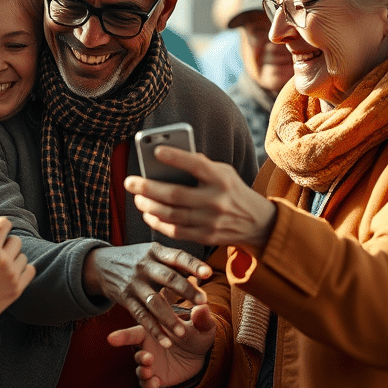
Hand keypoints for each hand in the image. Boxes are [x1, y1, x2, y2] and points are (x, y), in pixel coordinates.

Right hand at [0, 217, 35, 317]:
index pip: (3, 225)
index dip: (0, 224)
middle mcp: (3, 261)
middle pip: (15, 240)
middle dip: (5, 242)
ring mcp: (12, 275)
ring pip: (23, 256)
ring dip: (14, 257)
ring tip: (2, 265)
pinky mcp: (17, 289)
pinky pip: (30, 271)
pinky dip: (23, 269)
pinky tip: (13, 272)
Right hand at [83, 242, 211, 348]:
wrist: (101, 264)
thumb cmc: (138, 259)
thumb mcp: (154, 253)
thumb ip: (176, 262)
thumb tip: (204, 272)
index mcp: (156, 252)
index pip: (177, 257)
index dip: (193, 265)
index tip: (209, 273)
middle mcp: (144, 266)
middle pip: (168, 278)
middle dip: (187, 290)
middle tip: (203, 302)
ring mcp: (134, 283)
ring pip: (154, 302)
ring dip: (169, 318)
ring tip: (183, 332)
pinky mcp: (125, 299)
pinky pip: (141, 316)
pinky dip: (154, 330)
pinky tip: (166, 342)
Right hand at [107, 304, 216, 387]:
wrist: (201, 355)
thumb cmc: (196, 334)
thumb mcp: (201, 327)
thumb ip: (201, 319)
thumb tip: (203, 307)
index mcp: (152, 331)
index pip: (134, 333)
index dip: (121, 336)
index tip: (111, 339)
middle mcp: (147, 347)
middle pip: (135, 352)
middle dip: (138, 356)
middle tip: (147, 357)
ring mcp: (151, 364)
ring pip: (139, 369)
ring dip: (142, 371)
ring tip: (149, 370)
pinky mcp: (157, 377)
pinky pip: (147, 383)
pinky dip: (149, 384)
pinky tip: (155, 382)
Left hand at [125, 146, 277, 255]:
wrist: (257, 222)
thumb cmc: (232, 191)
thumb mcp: (224, 172)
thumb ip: (200, 165)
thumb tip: (167, 158)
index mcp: (221, 178)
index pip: (196, 165)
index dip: (176, 158)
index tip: (156, 151)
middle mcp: (216, 200)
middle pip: (175, 194)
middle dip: (148, 188)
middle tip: (130, 182)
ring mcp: (211, 221)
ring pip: (171, 215)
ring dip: (149, 207)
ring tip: (137, 198)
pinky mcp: (206, 237)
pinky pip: (175, 231)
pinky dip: (158, 223)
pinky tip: (148, 214)